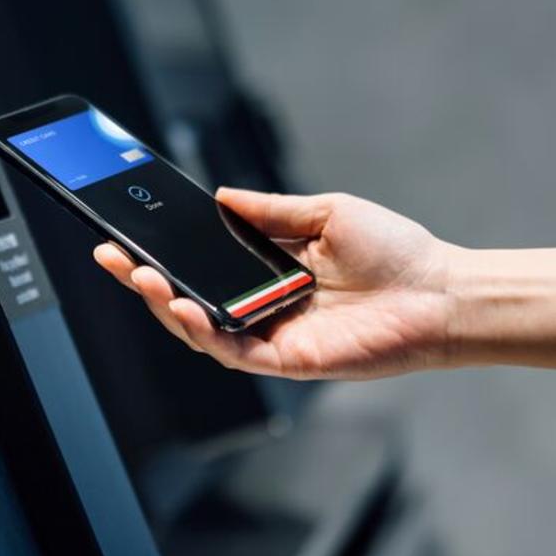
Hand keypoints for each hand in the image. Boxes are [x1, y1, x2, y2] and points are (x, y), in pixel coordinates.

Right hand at [93, 188, 457, 379]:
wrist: (441, 291)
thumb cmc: (395, 253)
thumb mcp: (325, 213)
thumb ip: (271, 211)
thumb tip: (223, 196)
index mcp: (267, 271)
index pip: (201, 264)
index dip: (162, 253)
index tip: (130, 234)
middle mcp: (262, 305)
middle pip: (188, 299)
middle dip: (143, 280)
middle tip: (115, 257)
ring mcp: (271, 335)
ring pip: (200, 329)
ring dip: (165, 306)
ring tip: (142, 279)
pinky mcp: (287, 359)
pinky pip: (233, 351)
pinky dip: (205, 332)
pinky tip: (186, 309)